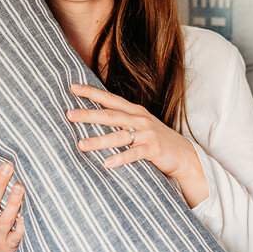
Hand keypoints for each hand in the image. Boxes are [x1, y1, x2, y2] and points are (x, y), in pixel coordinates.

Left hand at [66, 82, 208, 206]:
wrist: (183, 154)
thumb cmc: (156, 140)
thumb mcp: (139, 125)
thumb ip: (122, 121)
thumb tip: (95, 119)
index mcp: (134, 111)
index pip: (109, 99)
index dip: (91, 93)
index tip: (73, 88)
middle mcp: (139, 119)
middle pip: (110, 115)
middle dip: (88, 115)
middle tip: (69, 114)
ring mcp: (147, 133)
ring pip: (119, 136)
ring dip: (99, 141)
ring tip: (81, 145)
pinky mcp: (153, 149)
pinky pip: (134, 154)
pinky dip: (120, 159)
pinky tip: (106, 164)